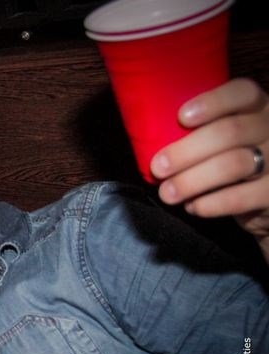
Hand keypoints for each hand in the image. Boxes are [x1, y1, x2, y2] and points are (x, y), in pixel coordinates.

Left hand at [150, 78, 268, 256]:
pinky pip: (239, 197)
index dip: (213, 102)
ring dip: (191, 181)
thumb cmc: (235, 164)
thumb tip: (152, 141)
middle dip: (186, 151)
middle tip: (158, 167)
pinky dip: (210, 203)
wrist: (266, 202)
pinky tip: (193, 206)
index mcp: (259, 108)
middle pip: (230, 132)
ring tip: (168, 193)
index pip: (243, 92)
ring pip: (232, 165)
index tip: (181, 117)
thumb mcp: (227, 140)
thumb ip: (204, 132)